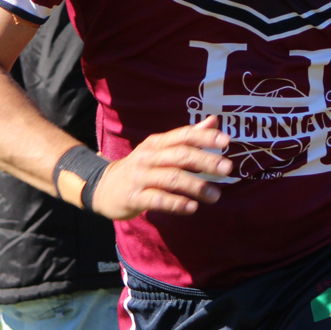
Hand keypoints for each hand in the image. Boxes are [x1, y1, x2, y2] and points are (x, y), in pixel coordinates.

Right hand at [90, 116, 232, 219]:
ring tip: (215, 195)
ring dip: (196, 186)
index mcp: (156, 143)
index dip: (205, 137)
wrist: (102, 187)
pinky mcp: (134, 198)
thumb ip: (187, 136)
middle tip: (228, 168)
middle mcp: (148, 156)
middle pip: (180, 155)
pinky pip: (158, 199)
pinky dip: (176, 203)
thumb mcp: (160, 149)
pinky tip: (192, 207)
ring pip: (171, 178)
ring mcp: (140, 177)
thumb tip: (214, 121)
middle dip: (206, 160)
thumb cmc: (142, 167)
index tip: (226, 141)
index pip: (183, 135)